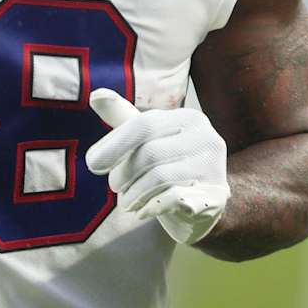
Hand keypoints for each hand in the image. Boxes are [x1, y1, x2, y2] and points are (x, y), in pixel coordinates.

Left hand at [86, 89, 229, 244]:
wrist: (203, 206)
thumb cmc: (168, 165)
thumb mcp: (147, 139)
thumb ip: (122, 117)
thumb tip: (95, 95)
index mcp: (189, 118)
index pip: (144, 125)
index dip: (114, 144)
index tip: (92, 163)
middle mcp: (206, 137)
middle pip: (149, 153)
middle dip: (122, 173)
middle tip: (114, 186)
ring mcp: (212, 168)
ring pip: (158, 177)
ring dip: (133, 194)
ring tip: (125, 202)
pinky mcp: (214, 196)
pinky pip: (172, 199)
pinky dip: (149, 207)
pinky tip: (142, 211)